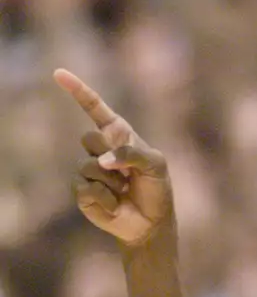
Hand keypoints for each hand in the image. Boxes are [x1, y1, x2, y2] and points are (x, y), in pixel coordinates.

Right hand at [54, 69, 173, 246]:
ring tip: (125, 189)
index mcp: (119, 135)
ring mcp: (89, 169)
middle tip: (129, 172)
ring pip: (89, 165)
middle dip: (110, 154)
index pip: (95, 109)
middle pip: (89, 137)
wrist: (151, 222)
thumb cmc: (156, 189)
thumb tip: (102, 161)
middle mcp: (101, 149)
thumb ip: (133, 154)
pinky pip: (86, 187)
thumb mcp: (156, 166)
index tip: (59, 73)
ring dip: (113, 181)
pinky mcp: (82, 191)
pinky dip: (106, 197)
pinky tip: (115, 203)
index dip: (78, 91)